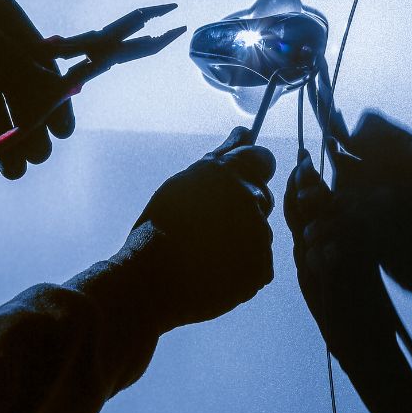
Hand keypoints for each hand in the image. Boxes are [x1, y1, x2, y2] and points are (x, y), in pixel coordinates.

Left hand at [0, 0, 74, 179]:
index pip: (43, 62)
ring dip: (9, 136)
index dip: (55, 98)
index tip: (64, 132)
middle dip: (32, 124)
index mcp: (5, 19)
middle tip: (39, 158)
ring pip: (1, 101)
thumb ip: (19, 69)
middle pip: (25, 85)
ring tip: (16, 171)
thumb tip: (60, 89)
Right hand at [125, 127, 276, 331]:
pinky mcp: (261, 268)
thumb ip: (222, 157)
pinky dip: (242, 270)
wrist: (149, 281)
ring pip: (259, 234)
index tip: (238, 185)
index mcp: (227, 173)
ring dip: (241, 242)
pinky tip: (214, 272)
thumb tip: (245, 131)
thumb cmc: (159, 228)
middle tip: (208, 227)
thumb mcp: (185, 184)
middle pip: (262, 198)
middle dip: (243, 210)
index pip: (263, 159)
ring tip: (205, 254)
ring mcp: (258, 235)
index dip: (253, 171)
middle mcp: (248, 199)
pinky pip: (259, 265)